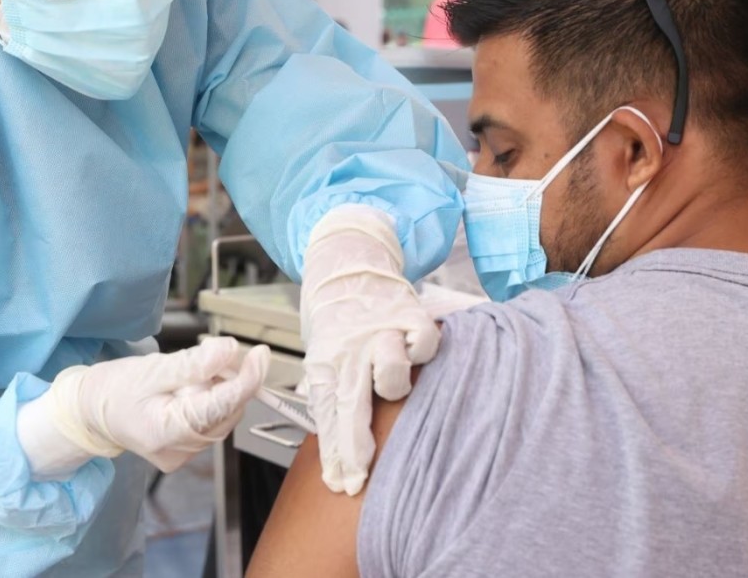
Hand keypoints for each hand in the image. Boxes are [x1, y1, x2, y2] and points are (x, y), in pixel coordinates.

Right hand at [17, 337, 269, 476]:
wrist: (88, 412)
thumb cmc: (114, 389)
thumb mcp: (152, 369)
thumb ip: (193, 363)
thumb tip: (230, 349)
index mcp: (167, 432)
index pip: (221, 406)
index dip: (247, 379)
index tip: (260, 353)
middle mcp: (179, 451)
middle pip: (226, 411)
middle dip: (228, 379)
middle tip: (210, 354)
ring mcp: (183, 455)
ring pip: (222, 417)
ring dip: (217, 389)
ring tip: (189, 374)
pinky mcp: (184, 451)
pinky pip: (211, 423)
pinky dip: (208, 400)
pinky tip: (188, 389)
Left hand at [300, 205, 439, 495]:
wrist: (344, 264)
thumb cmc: (336, 320)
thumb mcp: (323, 358)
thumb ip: (332, 398)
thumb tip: (337, 453)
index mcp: (326, 362)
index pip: (329, 416)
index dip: (338, 454)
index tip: (343, 483)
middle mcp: (351, 350)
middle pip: (353, 405)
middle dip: (356, 446)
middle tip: (357, 475)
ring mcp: (381, 332)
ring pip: (392, 373)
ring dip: (393, 383)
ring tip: (390, 378)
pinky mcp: (409, 315)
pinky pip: (425, 343)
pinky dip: (422, 349)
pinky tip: (414, 349)